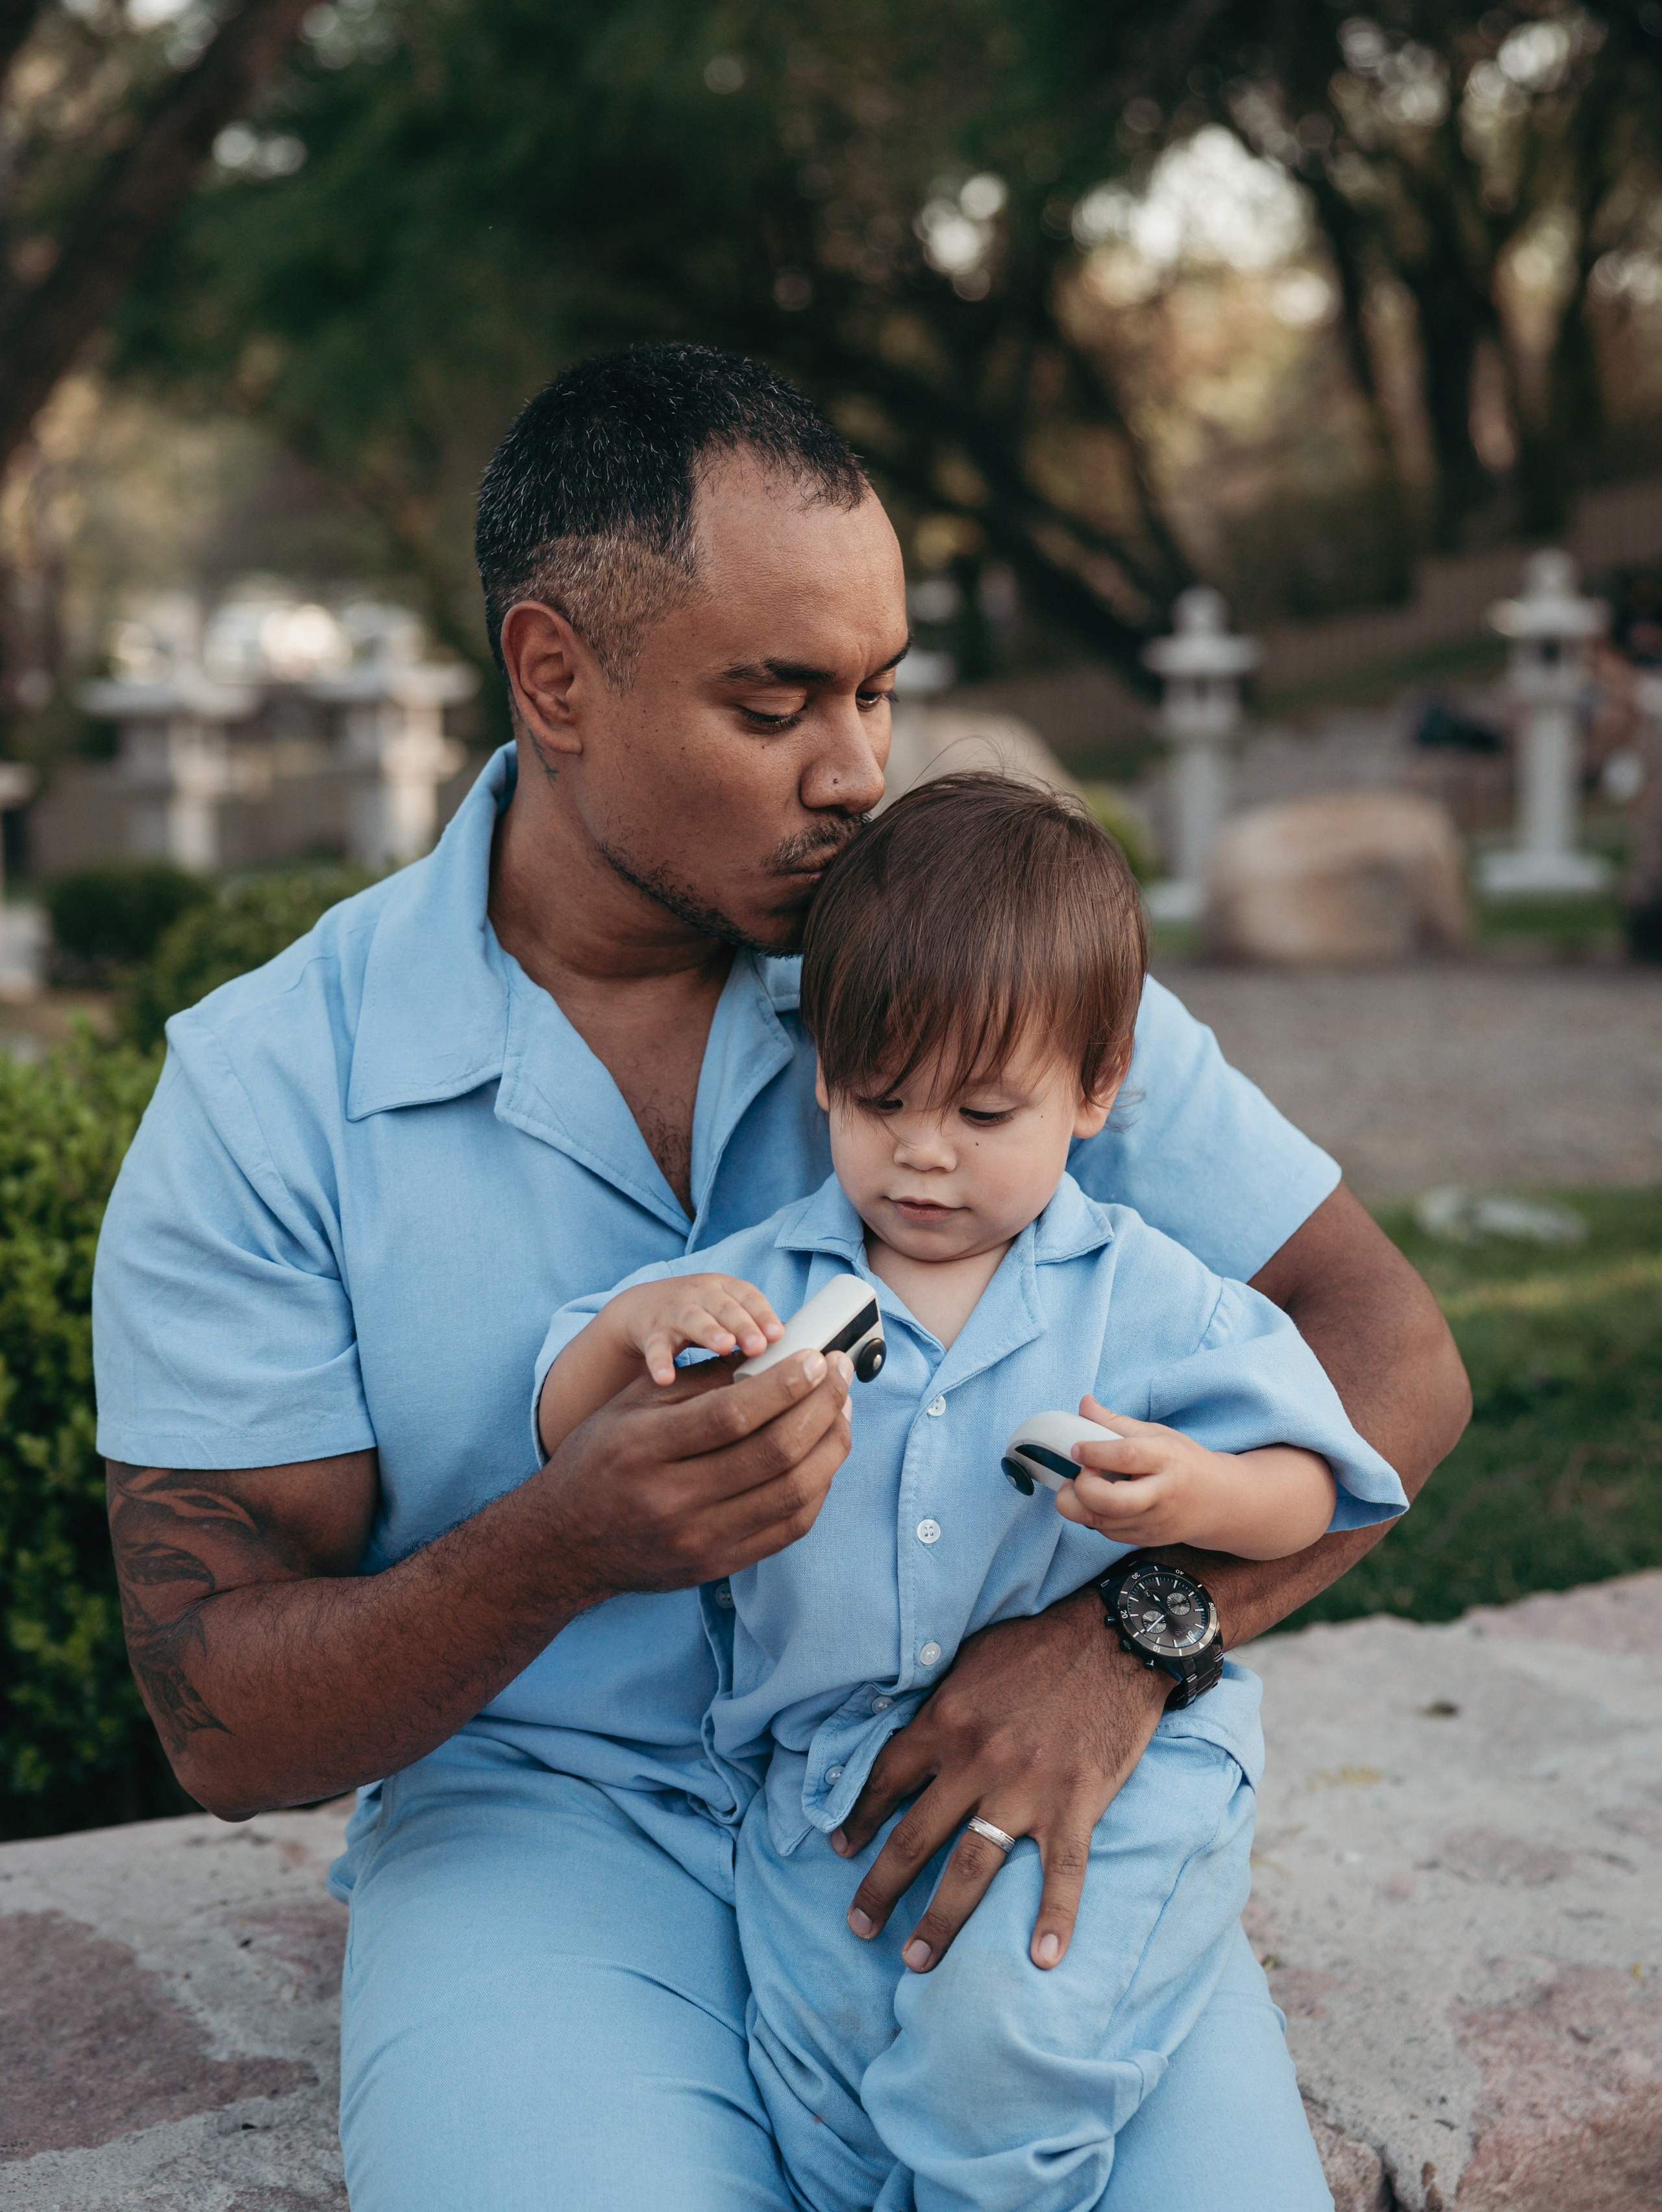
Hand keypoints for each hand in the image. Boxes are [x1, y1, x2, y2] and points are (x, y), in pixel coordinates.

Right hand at [543, 1345, 852, 1602]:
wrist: (565, 1543)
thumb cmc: (601, 1459)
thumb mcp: (631, 1404)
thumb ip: (700, 1380)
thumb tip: (775, 1354)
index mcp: (642, 1449)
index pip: (732, 1415)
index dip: (786, 1384)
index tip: (817, 1357)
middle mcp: (670, 1501)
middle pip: (773, 1453)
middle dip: (821, 1405)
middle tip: (840, 1373)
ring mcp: (698, 1541)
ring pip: (793, 1492)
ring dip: (830, 1444)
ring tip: (841, 1409)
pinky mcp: (718, 1567)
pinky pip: (790, 1527)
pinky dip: (818, 1485)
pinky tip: (823, 1454)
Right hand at [609, 1274, 783, 1385]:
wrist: (643, 1307)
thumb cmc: (702, 1314)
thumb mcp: (728, 1312)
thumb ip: (756, 1328)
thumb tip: (801, 1355)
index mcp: (725, 1288)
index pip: (748, 1296)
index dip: (763, 1314)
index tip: (780, 1335)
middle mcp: (700, 1294)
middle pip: (723, 1306)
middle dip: (743, 1324)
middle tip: (759, 1346)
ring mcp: (674, 1311)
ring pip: (692, 1318)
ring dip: (709, 1331)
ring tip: (724, 1347)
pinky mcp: (651, 1332)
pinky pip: (655, 1346)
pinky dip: (659, 1362)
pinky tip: (666, 1378)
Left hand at [830, 1585, 1166, 1972]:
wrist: (1116, 1636)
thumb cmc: (1040, 1644)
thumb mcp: (971, 1661)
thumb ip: (940, 1705)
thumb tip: (908, 1737)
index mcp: (946, 1722)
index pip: (886, 1780)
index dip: (859, 1818)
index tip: (840, 1848)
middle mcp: (976, 1761)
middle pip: (916, 1837)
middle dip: (881, 1887)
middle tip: (859, 1926)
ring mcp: (1026, 1788)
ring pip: (971, 1868)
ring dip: (940, 1920)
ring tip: (916, 1961)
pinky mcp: (1076, 1803)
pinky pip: (1063, 1872)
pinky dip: (1054, 1917)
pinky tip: (1044, 1959)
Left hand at [1051, 1396, 1236, 1548]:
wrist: (1219, 1502)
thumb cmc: (1184, 1462)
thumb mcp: (1157, 1434)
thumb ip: (1115, 1422)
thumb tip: (1084, 1403)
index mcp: (1166, 1459)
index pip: (1126, 1456)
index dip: (1094, 1452)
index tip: (1077, 1448)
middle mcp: (1161, 1495)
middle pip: (1113, 1502)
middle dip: (1083, 1489)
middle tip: (1080, 1474)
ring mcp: (1153, 1522)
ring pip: (1102, 1523)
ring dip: (1078, 1504)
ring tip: (1082, 1484)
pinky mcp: (1145, 1539)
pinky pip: (1106, 1533)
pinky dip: (1092, 1516)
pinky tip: (1097, 1500)